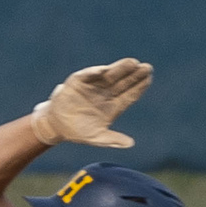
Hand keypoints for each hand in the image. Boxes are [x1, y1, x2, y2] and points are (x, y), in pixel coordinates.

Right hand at [30, 58, 152, 147]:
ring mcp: (92, 86)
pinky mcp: (78, 82)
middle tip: (147, 67)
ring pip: (109, 75)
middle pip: (123, 82)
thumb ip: (112, 140)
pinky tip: (103, 70)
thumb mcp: (96, 137)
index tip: (149, 78)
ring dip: (120, 68)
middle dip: (134, 74)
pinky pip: (87, 75)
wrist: (56, 125)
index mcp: (113, 106)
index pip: (130, 94)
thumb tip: (130, 144)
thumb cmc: (78, 131)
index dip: (140, 86)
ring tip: (132, 62)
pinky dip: (94, 72)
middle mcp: (105, 93)